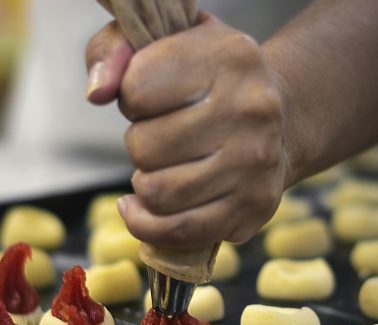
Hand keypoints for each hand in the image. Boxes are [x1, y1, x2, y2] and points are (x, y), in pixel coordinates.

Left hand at [85, 12, 287, 248]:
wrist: (279, 119)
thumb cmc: (212, 81)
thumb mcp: (167, 39)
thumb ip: (116, 49)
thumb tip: (97, 93)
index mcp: (230, 58)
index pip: (136, 90)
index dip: (131, 99)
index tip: (151, 99)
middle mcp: (251, 111)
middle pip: (145, 147)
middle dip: (139, 145)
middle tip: (160, 138)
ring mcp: (256, 164)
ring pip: (158, 194)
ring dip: (145, 184)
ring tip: (161, 168)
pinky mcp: (255, 206)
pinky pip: (180, 232)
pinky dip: (148, 226)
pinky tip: (142, 209)